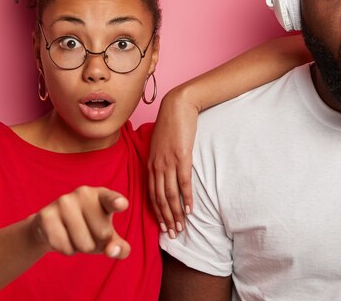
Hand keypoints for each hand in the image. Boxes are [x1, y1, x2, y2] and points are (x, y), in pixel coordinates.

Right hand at [30, 186, 129, 258]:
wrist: (51, 227)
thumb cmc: (88, 229)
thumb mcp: (108, 238)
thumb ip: (119, 247)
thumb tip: (112, 251)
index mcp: (102, 195)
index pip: (112, 199)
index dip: (117, 202)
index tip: (121, 204)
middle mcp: (84, 193)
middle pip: (103, 234)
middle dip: (97, 242)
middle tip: (86, 232)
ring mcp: (64, 202)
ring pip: (84, 244)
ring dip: (81, 248)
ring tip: (74, 234)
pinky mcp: (46, 216)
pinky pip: (65, 248)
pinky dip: (66, 250)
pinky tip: (62, 237)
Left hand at [147, 88, 196, 237]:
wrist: (177, 106)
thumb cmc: (170, 124)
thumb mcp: (159, 144)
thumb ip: (160, 160)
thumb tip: (165, 173)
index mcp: (150, 164)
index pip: (151, 194)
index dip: (157, 212)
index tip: (163, 226)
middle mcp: (157, 166)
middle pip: (159, 198)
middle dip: (166, 218)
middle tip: (173, 234)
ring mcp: (169, 162)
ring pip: (170, 194)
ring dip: (176, 213)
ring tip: (181, 227)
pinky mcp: (182, 157)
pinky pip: (183, 182)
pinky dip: (186, 198)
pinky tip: (190, 209)